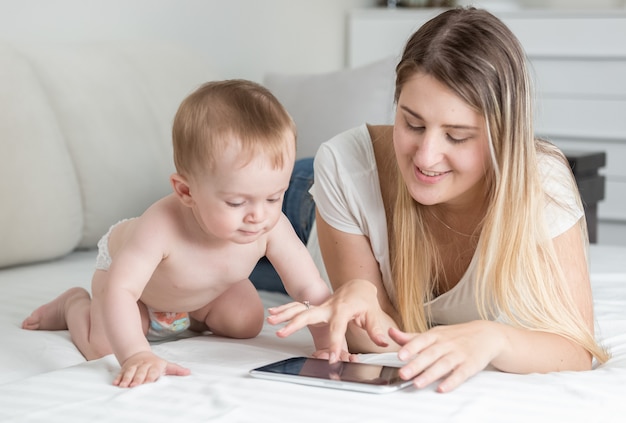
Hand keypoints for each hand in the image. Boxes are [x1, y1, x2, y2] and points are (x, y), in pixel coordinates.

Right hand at [113, 350, 190, 387]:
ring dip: (126, 379)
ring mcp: (133, 366)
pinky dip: (118, 378)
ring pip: (129, 372)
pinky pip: (121, 373)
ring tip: (123, 386)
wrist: (139, 354)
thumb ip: (176, 369)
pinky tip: (115, 384)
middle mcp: (143, 365)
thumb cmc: (155, 363)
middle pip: (140, 372)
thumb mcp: (166, 365)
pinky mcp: (125, 368)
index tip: (148, 381)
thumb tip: (189, 372)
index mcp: (154, 365)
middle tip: (134, 385)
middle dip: (137, 378)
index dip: (150, 376)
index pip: (153, 371)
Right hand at [267, 279, 392, 361]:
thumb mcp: (373, 313)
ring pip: (300, 309)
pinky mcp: (316, 307)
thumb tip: (382, 341)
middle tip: (282, 334)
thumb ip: (375, 329)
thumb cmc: (364, 299)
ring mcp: (320, 306)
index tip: (332, 358)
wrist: (357, 285)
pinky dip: (285, 309)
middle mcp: (328, 307)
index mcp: (342, 310)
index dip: (335, 344)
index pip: (337, 329)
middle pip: (309, 315)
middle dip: (294, 324)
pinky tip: (272, 314)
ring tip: (271, 320)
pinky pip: (298, 307)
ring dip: (284, 314)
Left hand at [389, 321, 502, 392]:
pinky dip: (451, 381)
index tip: (400, 355)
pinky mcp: (470, 365)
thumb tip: (391, 333)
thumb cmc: (455, 335)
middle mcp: (447, 344)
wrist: (485, 335)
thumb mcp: (433, 333)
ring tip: (418, 383)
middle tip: (403, 373)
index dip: (410, 348)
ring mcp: (459, 354)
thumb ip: (411, 337)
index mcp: (436, 335)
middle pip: (430, 354)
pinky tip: (442, 388)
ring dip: (430, 375)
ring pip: (443, 364)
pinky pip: (460, 374)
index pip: (421, 340)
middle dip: (416, 364)